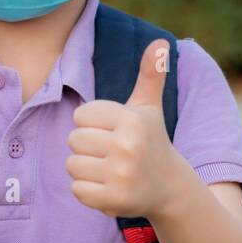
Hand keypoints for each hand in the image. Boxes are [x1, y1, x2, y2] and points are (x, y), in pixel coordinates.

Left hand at [66, 40, 186, 218]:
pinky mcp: (113, 200)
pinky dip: (88, 190)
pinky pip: (76, 189)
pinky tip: (108, 187)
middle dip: (87, 146)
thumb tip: (160, 42)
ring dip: (86, 169)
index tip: (113, 132)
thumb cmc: (150, 140)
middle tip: (111, 153)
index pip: (80, 115)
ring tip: (109, 169)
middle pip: (73, 139)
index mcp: (133, 119)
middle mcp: (128, 146)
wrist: (170, 188)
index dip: (92, 124)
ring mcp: (121, 175)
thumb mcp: (149, 107)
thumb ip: (151, 74)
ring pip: (72, 165)